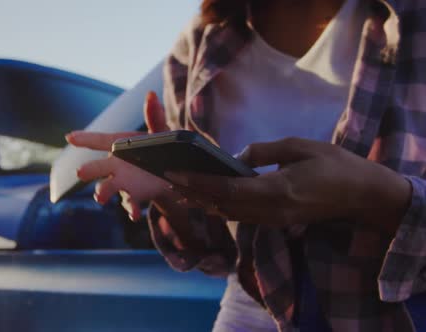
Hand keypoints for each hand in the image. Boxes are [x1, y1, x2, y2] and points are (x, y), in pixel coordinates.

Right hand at [66, 92, 172, 220]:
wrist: (172, 174)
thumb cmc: (159, 149)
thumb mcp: (160, 133)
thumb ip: (154, 116)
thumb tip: (151, 95)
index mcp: (119, 146)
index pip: (99, 140)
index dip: (85, 138)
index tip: (70, 136)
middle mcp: (115, 165)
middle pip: (98, 167)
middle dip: (89, 170)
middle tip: (80, 172)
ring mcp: (122, 182)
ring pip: (108, 187)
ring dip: (103, 192)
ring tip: (100, 197)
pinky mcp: (134, 195)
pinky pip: (129, 203)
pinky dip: (130, 208)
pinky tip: (133, 215)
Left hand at [165, 137, 410, 232]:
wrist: (362, 194)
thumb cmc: (334, 165)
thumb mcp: (299, 146)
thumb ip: (263, 152)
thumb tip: (235, 158)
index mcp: (277, 190)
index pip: (226, 189)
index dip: (197, 182)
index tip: (174, 173)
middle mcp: (271, 210)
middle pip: (222, 205)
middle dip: (193, 192)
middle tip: (167, 180)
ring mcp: (275, 219)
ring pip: (229, 214)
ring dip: (204, 202)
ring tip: (180, 189)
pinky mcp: (278, 221)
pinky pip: (242, 216)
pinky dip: (221, 207)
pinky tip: (208, 198)